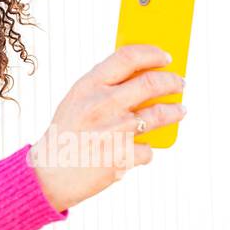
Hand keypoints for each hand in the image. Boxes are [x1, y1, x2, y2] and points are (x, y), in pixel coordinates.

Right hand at [29, 44, 186, 213]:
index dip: (153, 53)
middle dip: (173, 82)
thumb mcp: (76, 101)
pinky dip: (146, 150)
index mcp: (89, 86)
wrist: (49, 175)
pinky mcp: (122, 157)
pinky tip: (138, 151)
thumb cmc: (65, 135)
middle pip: (152, 83)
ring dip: (175, 111)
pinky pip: (148, 149)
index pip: (128, 57)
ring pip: (160, 115)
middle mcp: (102, 104)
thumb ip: (102, 86)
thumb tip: (140, 73)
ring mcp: (115, 131)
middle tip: (180, 84)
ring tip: (180, 111)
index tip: (166, 57)